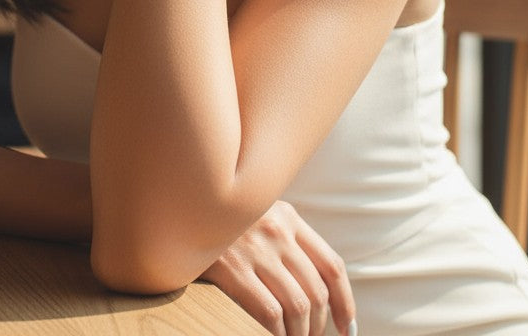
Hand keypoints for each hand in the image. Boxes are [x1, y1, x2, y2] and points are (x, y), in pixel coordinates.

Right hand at [200, 200, 355, 335]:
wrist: (182, 205)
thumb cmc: (221, 219)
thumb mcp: (259, 215)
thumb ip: (285, 238)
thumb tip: (314, 285)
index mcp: (288, 216)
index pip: (332, 266)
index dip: (345, 302)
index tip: (346, 326)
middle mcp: (277, 230)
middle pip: (316, 291)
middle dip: (319, 325)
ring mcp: (255, 249)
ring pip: (298, 306)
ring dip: (300, 334)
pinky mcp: (232, 269)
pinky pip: (270, 314)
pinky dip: (278, 334)